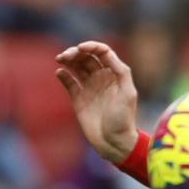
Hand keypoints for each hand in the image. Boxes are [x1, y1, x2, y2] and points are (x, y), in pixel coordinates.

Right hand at [55, 41, 139, 165]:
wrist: (114, 142)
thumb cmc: (124, 119)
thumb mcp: (128, 94)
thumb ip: (121, 72)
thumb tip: (107, 53)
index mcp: (114, 74)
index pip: (102, 52)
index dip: (92, 46)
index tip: (81, 48)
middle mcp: (101, 78)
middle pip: (87, 57)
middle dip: (76, 52)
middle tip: (66, 56)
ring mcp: (89, 88)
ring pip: (76, 66)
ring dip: (68, 60)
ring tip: (60, 59)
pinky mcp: (78, 99)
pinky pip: (69, 82)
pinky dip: (63, 75)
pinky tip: (60, 73)